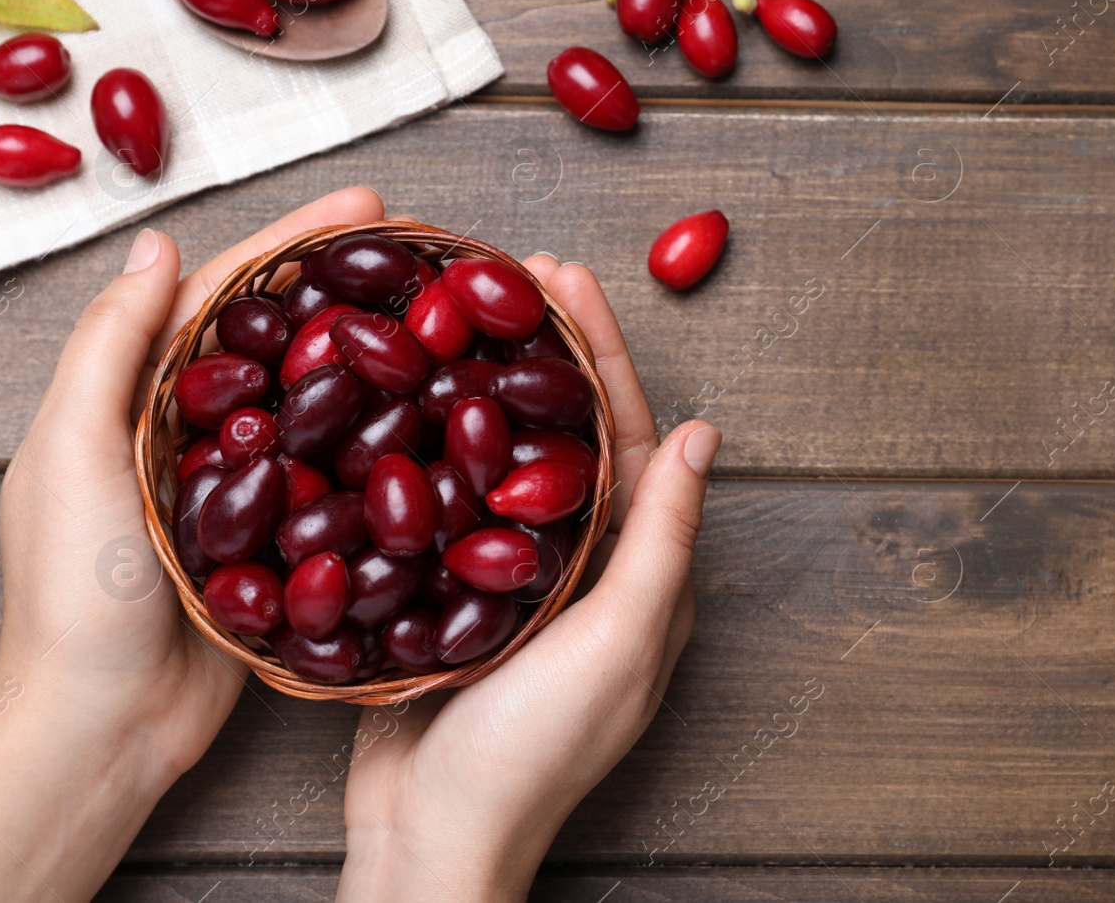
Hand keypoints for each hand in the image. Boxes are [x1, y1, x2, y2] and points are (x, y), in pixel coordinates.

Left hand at [0, 188, 386, 902]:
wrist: (104, 728)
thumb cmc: (75, 596)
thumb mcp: (70, 456)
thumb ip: (108, 352)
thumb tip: (155, 246)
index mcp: (143, 398)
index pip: (229, 298)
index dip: (297, 244)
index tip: (368, 204)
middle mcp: (201, 432)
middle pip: (287, 337)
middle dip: (352, 283)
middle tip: (426, 249)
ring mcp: (249, 487)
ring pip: (324, 399)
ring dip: (378, 353)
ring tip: (447, 317)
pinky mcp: (286, 541)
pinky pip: (342, 472)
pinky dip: (384, 437)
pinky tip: (437, 416)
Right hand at [337, 256, 720, 902]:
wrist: (432, 838)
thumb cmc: (535, 751)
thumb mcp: (619, 640)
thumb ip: (662, 539)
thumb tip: (708, 435)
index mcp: (640, 575)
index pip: (632, 439)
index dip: (603, 356)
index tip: (570, 280)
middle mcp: (587, 571)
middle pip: (570, 437)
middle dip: (548, 353)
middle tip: (512, 276)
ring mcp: (518, 583)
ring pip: (510, 461)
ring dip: (493, 387)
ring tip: (460, 319)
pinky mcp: (454, 598)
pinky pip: (455, 503)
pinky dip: (441, 446)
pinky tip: (407, 403)